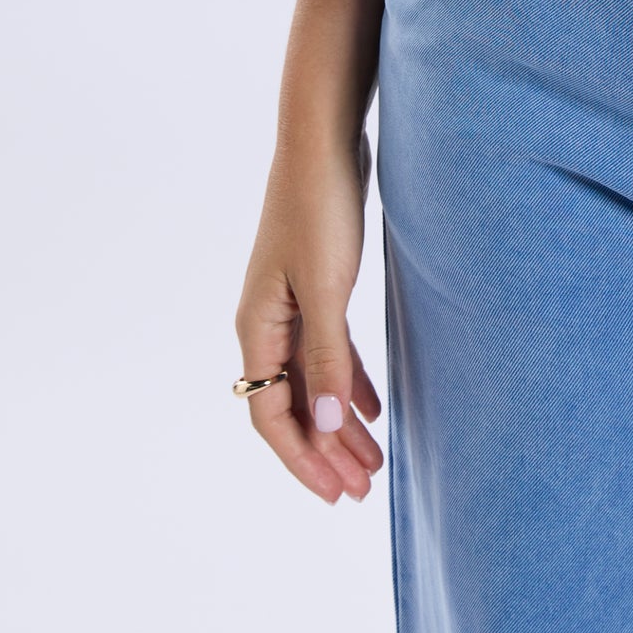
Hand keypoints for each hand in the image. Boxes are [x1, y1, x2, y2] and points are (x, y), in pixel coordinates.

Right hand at [235, 127, 384, 503]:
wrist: (323, 139)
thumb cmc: (319, 206)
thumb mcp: (326, 286)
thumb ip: (326, 355)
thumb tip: (328, 424)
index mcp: (257, 326)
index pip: (271, 414)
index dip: (303, 458)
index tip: (336, 494)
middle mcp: (267, 322)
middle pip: (293, 405)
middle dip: (326, 451)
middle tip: (362, 491)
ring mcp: (291, 304)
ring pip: (313, 380)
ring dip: (340, 422)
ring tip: (374, 462)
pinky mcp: (316, 286)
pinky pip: (328, 350)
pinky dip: (348, 380)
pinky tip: (373, 406)